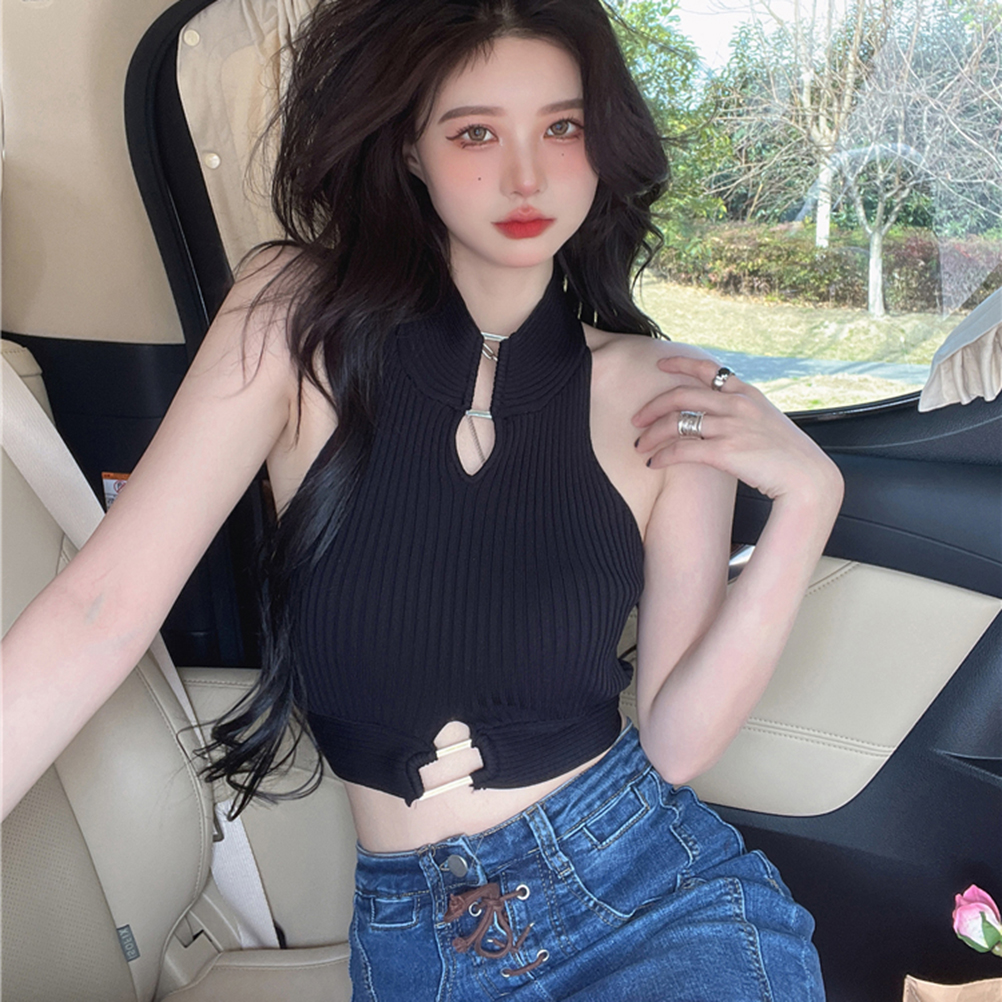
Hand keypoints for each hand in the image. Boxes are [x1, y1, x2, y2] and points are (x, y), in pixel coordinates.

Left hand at [632, 356, 843, 507]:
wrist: (809, 479)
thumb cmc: (788, 456)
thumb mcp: (767, 422)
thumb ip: (743, 413)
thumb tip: (718, 416)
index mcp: (746, 393)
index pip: (708, 368)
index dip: (679, 363)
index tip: (659, 365)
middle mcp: (736, 405)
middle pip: (681, 395)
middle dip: (652, 407)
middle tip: (636, 419)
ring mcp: (731, 427)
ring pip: (676, 423)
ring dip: (651, 435)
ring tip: (640, 447)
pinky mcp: (726, 451)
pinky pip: (682, 450)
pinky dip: (662, 456)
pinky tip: (653, 463)